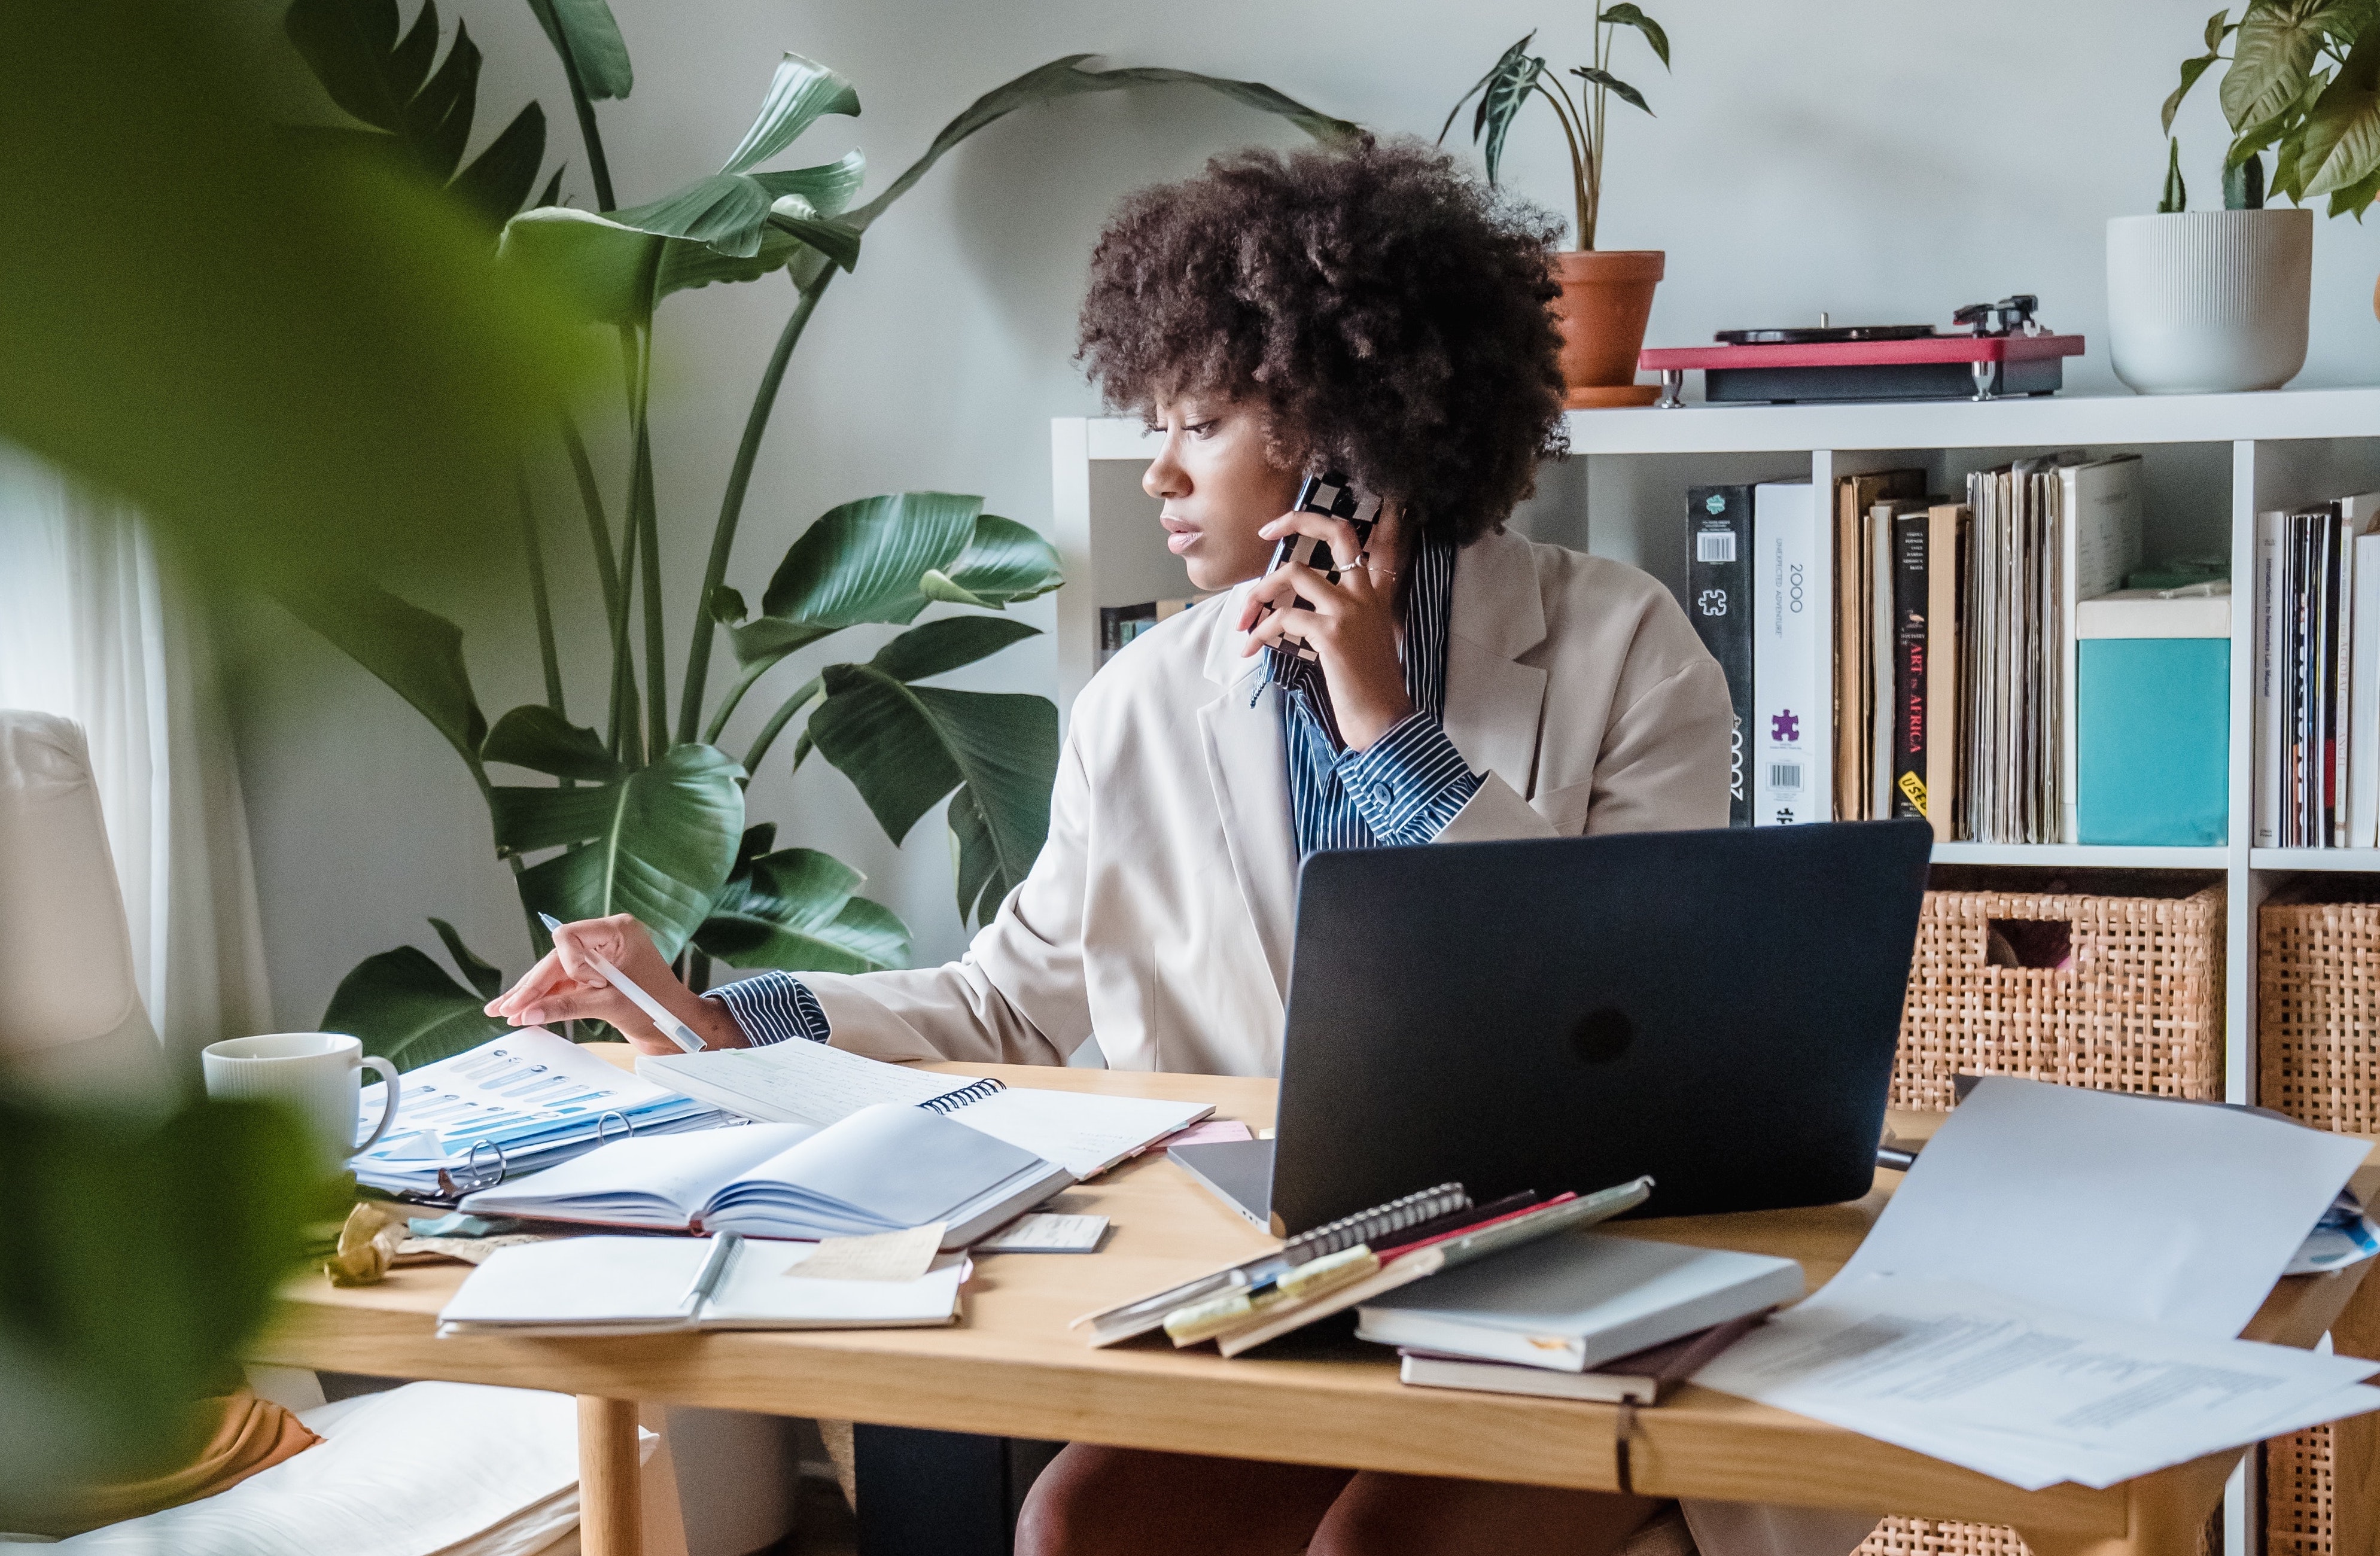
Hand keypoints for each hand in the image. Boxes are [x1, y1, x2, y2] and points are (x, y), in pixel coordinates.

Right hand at [484, 914, 748, 1054]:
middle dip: (534, 985)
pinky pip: (564, 986)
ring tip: (503, 1011)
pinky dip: (545, 999)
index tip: (586, 984)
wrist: (680, 1029)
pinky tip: (522, 1010)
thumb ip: (568, 1006)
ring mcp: (600, 960)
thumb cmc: (659, 1010)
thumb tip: (528, 1013)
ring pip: (556, 973)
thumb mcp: (612, 1005)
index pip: (569, 937)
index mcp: (618, 931)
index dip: (567, 963)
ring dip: (532, 994)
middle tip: (507, 1008)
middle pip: (558, 958)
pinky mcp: (596, 979)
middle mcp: (606, 940)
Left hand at [1236, 508, 1412, 750]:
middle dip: (1297, 521)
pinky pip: (1284, 618)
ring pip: (1295, 573)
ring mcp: (1349, 611)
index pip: (1373, 542)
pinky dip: (1261, 632)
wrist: (1385, 723)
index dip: (1345, 517)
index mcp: (1376, 596)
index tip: (1304, 520)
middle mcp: (1365, 595)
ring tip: (1244, 619)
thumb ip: (1341, 619)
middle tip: (1266, 531)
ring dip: (1259, 592)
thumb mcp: (1364, 644)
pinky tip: (1252, 649)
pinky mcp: (1332, 634)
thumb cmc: (1370, 690)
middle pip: (1337, 532)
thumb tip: (1295, 611)